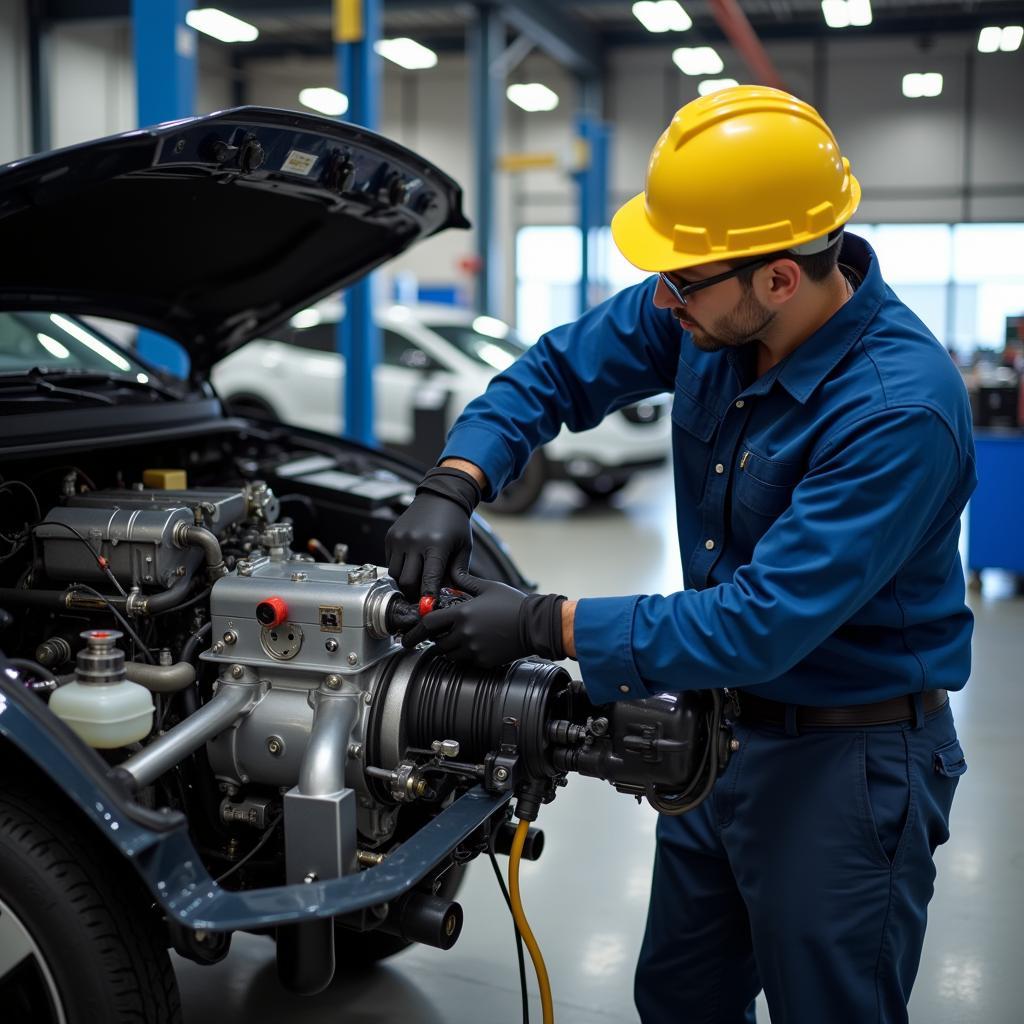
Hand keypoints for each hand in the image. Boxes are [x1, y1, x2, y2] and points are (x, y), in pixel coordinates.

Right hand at [385, 466, 480, 600]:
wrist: (441, 496)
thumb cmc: (456, 524)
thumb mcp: (464, 547)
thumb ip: (458, 572)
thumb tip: (449, 595)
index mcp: (436, 545)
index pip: (428, 580)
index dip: (427, 598)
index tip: (428, 610)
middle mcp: (415, 541)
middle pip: (407, 581)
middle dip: (413, 594)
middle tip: (421, 597)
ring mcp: (400, 538)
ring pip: (395, 574)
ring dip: (405, 582)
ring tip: (417, 581)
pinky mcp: (390, 536)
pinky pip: (390, 562)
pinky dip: (399, 569)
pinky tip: (411, 565)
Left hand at [402, 571, 565, 667]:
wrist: (535, 625)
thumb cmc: (513, 604)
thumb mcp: (489, 587)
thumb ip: (466, 581)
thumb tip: (453, 574)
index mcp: (462, 614)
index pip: (429, 624)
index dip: (415, 631)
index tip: (408, 637)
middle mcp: (465, 634)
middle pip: (437, 642)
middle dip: (437, 639)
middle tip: (441, 634)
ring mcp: (474, 650)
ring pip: (450, 655)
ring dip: (449, 648)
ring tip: (460, 639)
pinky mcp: (484, 661)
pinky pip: (466, 662)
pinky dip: (465, 655)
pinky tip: (475, 645)